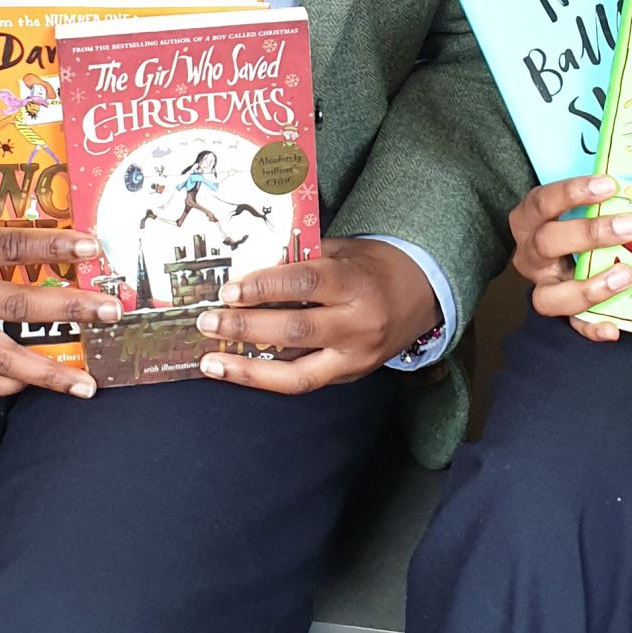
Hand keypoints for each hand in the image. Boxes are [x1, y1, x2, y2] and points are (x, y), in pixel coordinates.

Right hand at [0, 196, 118, 398]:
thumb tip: (54, 220)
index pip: (12, 247)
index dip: (55, 247)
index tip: (93, 249)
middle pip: (15, 307)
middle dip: (69, 311)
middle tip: (109, 313)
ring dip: (46, 372)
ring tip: (85, 383)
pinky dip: (5, 385)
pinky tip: (34, 383)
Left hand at [191, 238, 439, 392]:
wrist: (422, 294)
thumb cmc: (374, 266)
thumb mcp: (343, 251)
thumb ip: (301, 260)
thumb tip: (249, 271)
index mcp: (357, 282)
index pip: (304, 284)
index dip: (264, 287)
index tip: (229, 289)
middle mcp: (358, 325)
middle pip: (295, 330)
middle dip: (246, 328)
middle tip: (208, 322)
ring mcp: (355, 358)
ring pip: (297, 374)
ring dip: (248, 369)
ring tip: (212, 362)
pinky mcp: (350, 377)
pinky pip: (304, 381)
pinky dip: (267, 378)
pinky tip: (238, 370)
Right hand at [508, 174, 631, 342]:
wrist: (556, 256)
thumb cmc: (570, 222)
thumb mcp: (573, 205)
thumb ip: (598, 199)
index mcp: (529, 220)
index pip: (543, 201)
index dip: (573, 193)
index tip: (609, 185)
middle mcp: (530, 254)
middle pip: (547, 243)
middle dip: (591, 234)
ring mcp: (542, 285)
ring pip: (549, 296)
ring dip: (589, 287)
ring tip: (626, 276)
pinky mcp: (558, 311)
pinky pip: (570, 325)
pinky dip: (590, 328)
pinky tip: (614, 328)